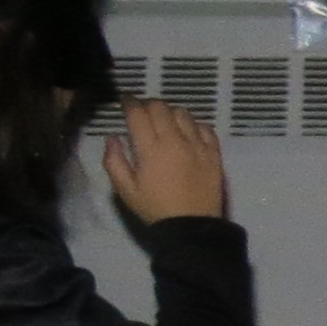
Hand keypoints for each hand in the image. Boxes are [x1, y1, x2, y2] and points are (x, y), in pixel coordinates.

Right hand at [104, 100, 225, 222]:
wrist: (192, 226)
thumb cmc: (155, 208)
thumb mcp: (126, 190)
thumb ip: (114, 161)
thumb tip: (111, 137)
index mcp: (151, 149)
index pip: (138, 114)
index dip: (130, 103)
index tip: (125, 99)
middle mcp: (175, 141)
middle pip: (161, 108)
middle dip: (149, 104)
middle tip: (143, 110)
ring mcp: (198, 145)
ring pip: (184, 114)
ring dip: (171, 111)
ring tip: (164, 119)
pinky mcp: (214, 153)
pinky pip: (205, 128)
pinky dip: (194, 124)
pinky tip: (187, 130)